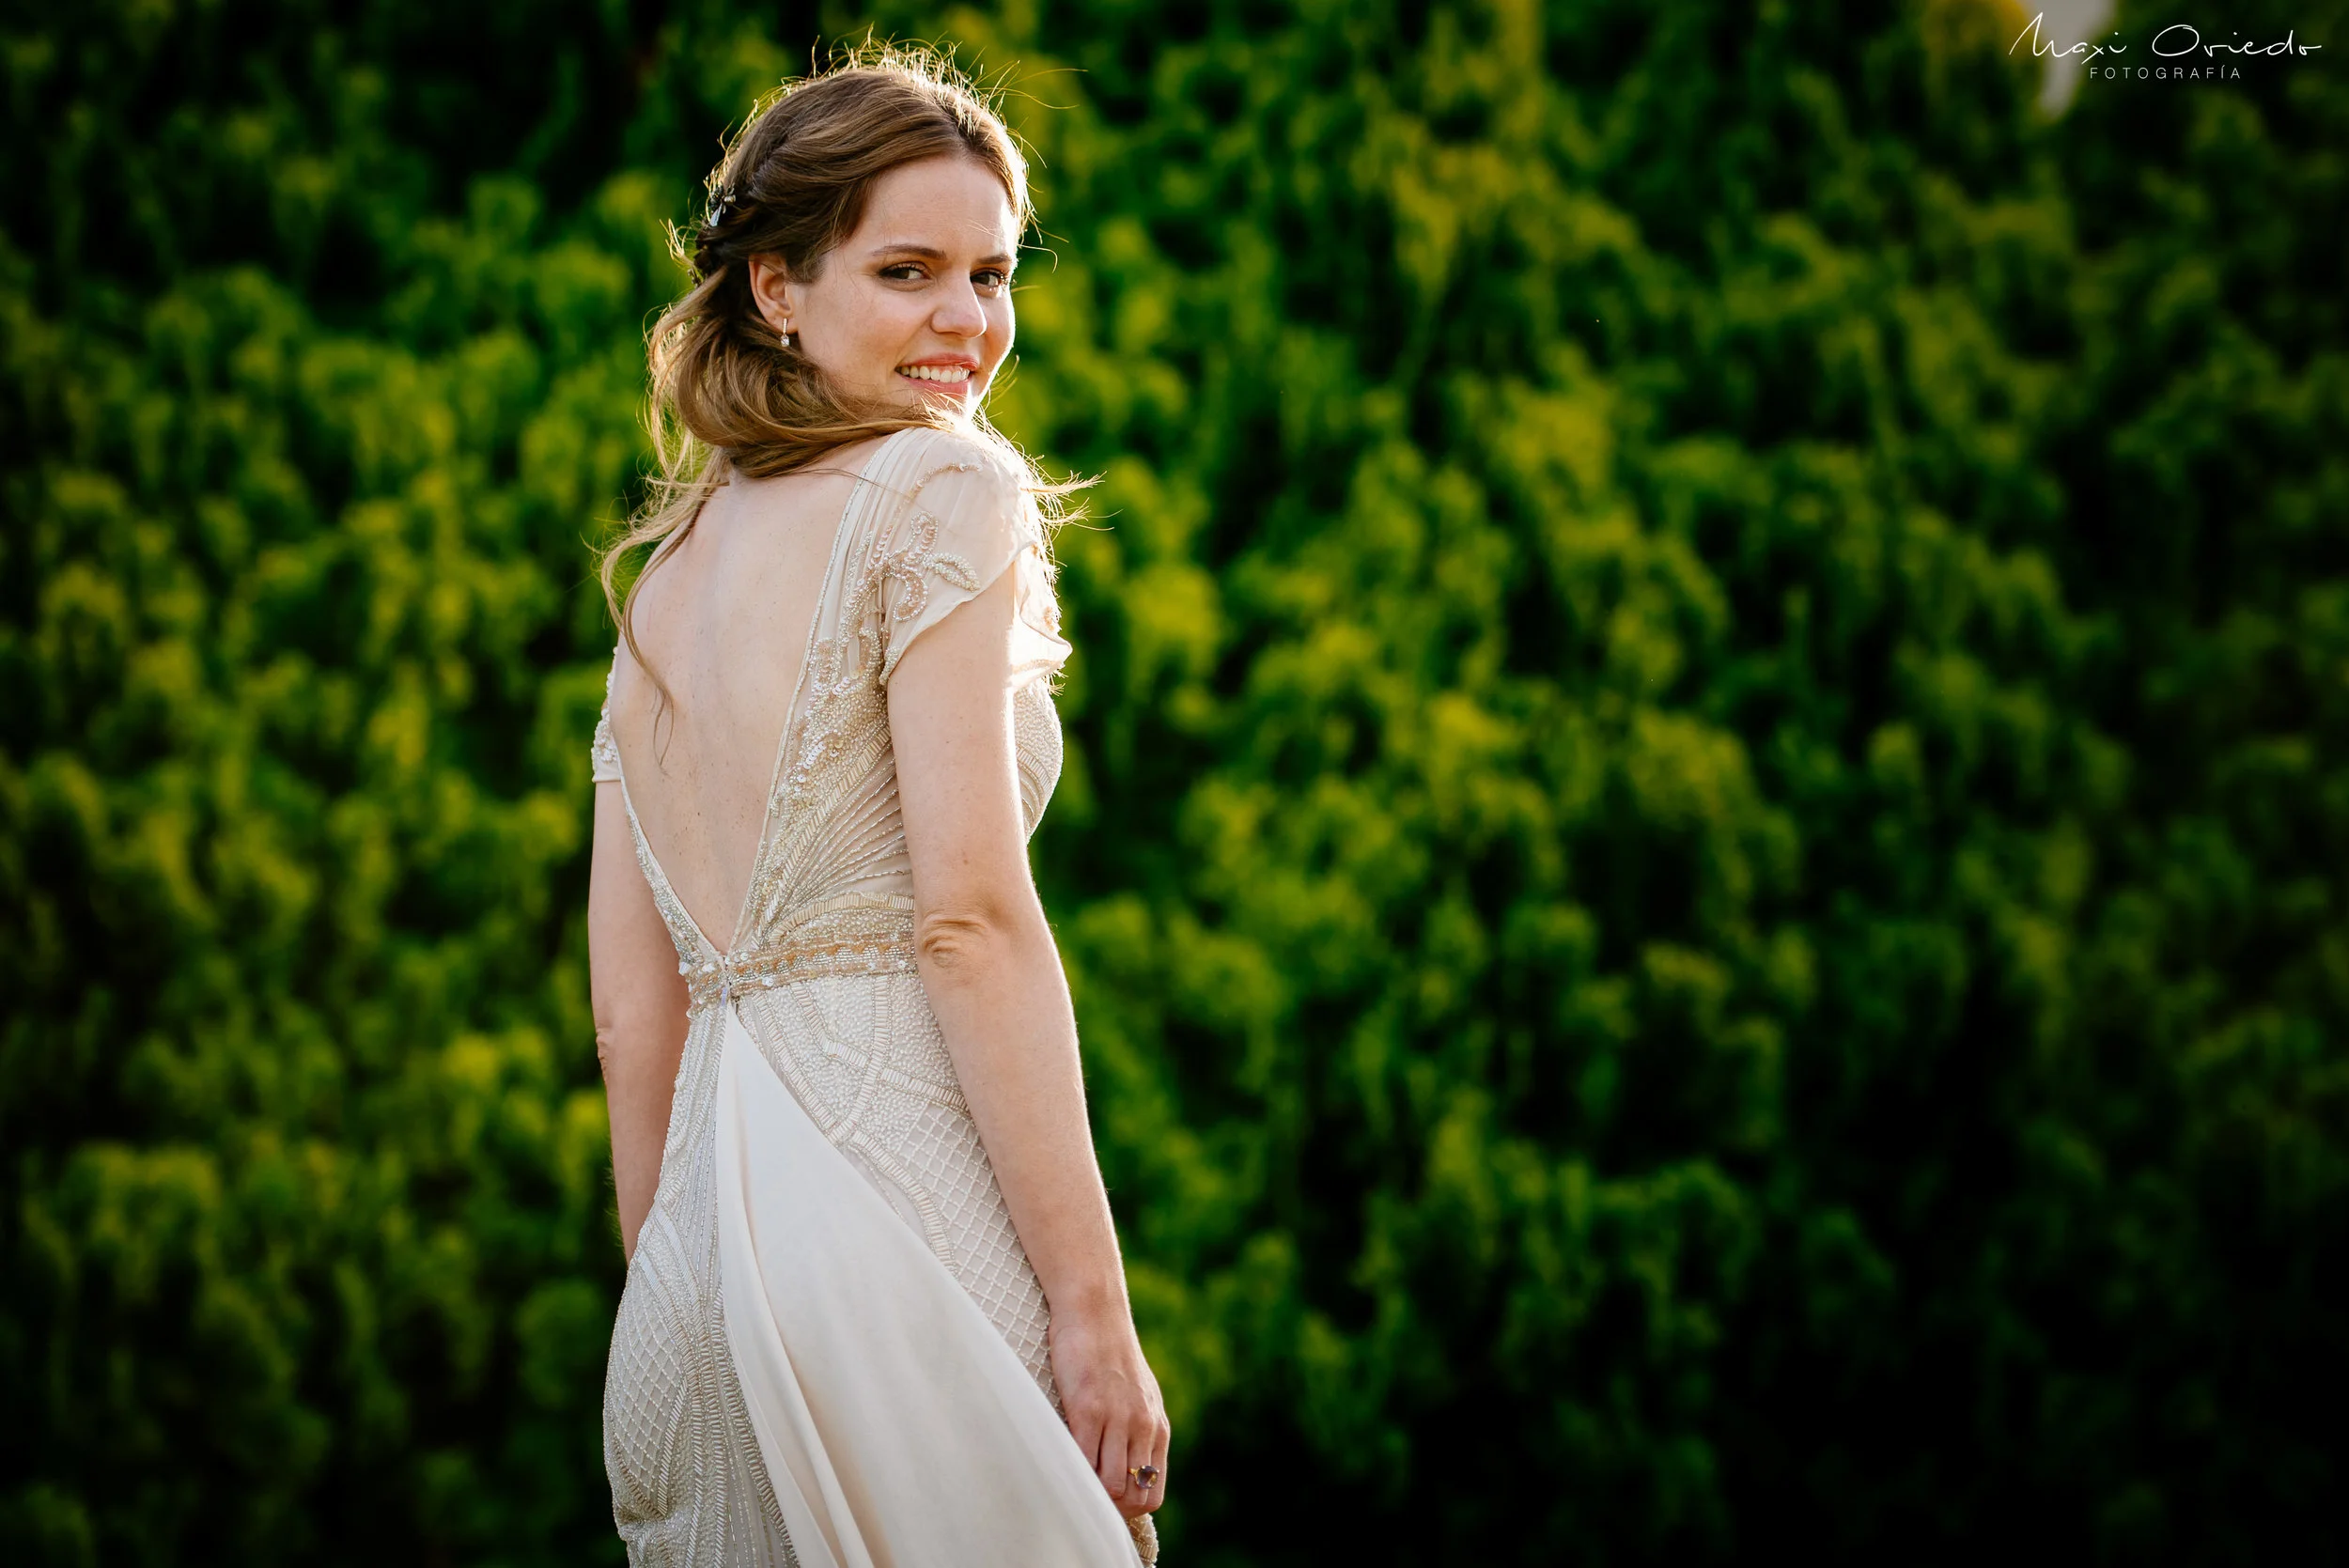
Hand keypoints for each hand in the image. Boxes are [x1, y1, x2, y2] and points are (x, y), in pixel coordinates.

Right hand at [1048, 1306, 1169, 1519]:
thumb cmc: (1109, 1354)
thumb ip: (1138, 1430)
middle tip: (1085, 1494)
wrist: (1095, 1312)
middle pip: (1133, 1495)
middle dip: (1109, 1505)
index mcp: (1157, 1427)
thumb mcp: (1138, 1395)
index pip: (1152, 1492)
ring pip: (1110, 1483)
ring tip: (1072, 1477)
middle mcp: (1142, 1426)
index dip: (1129, 1507)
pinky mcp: (1087, 1407)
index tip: (1107, 1502)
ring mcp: (1116, 1418)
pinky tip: (1060, 1462)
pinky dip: (1072, 1470)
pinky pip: (1082, 1458)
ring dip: (1090, 1489)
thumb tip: (1127, 1469)